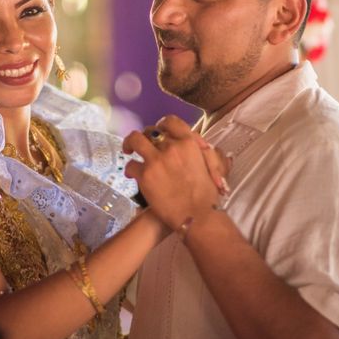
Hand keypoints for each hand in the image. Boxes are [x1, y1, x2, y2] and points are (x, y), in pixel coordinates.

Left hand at [122, 115, 225, 229]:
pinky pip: (131, 165)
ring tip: (128, 151)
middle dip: (146, 137)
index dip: (162, 125)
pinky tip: (132, 174)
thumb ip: (200, 151)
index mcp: (189, 143)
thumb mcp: (209, 166)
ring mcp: (156, 160)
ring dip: (130, 144)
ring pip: (135, 140)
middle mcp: (171, 147)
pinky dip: (130, 169)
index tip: (159, 133)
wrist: (197, 216)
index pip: (170, 121)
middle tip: (143, 145)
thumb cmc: (207, 195)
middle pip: (151, 131)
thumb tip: (195, 142)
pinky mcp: (145, 175)